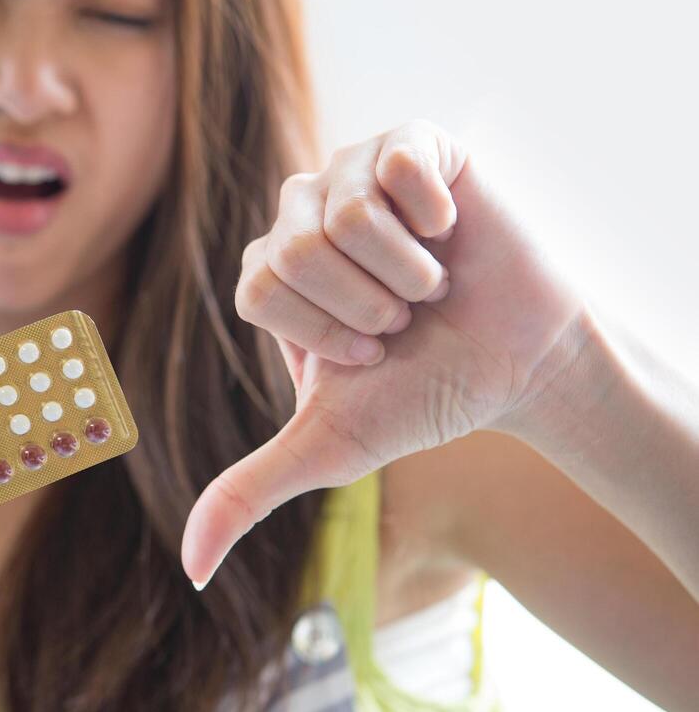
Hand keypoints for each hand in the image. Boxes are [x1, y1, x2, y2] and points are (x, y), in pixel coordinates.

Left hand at [181, 120, 584, 585]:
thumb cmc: (419, 396)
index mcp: (266, 271)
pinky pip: (397, 162)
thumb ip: (248, 493)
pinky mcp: (410, 142)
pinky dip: (435, 213)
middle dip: (366, 306)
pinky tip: (450, 231)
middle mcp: (297, 211)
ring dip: (407, 270)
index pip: (259, 288)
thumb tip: (192, 570)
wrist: (518, 365)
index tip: (370, 353)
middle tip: (404, 318)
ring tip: (430, 283)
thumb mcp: (327, 448)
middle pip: (295, 249)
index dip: (324, 333)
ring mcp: (351, 170)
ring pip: (346, 212)